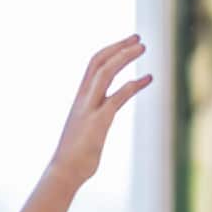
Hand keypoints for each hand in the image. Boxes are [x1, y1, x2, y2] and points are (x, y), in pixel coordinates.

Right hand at [12, 35, 153, 211]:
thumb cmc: (76, 155)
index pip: (93, 65)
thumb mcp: (86, 128)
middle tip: (138, 39)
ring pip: (105, 73)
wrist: (63, 172)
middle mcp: (83, 99)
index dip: (111, 51)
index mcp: (80, 99)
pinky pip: (116, 98)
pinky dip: (133, 85)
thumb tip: (105, 115)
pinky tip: (148, 78)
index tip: (127, 43)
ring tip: (143, 48)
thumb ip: (95, 116)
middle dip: (118, 47)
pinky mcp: (98, 123)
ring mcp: (89, 109)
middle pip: (98, 63)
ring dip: (124, 57)